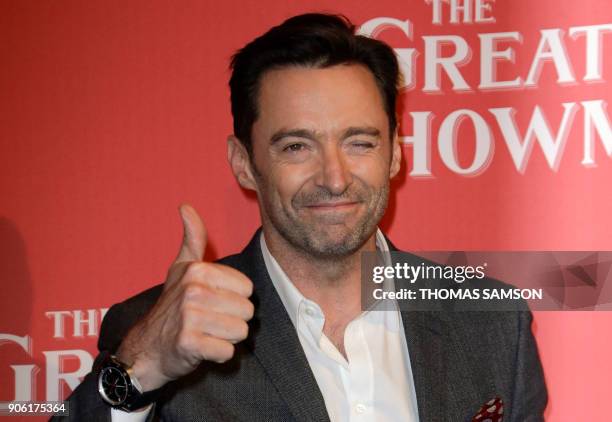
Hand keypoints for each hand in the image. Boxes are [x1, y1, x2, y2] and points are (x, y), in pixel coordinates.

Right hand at [115, 204, 253, 390]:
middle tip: (209, 321)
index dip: (234, 299)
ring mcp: (190, 317)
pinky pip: (227, 352)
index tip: (214, 303)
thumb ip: (192, 238)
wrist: (147, 347)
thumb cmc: (171, 305)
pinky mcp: (189, 344)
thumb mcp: (181, 268)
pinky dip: (218, 355)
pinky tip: (202, 348)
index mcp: (198, 271)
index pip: (247, 289)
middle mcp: (193, 290)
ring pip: (240, 331)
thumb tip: (185, 206)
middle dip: (232, 320)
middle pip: (247, 311)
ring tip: (206, 333)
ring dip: (226, 338)